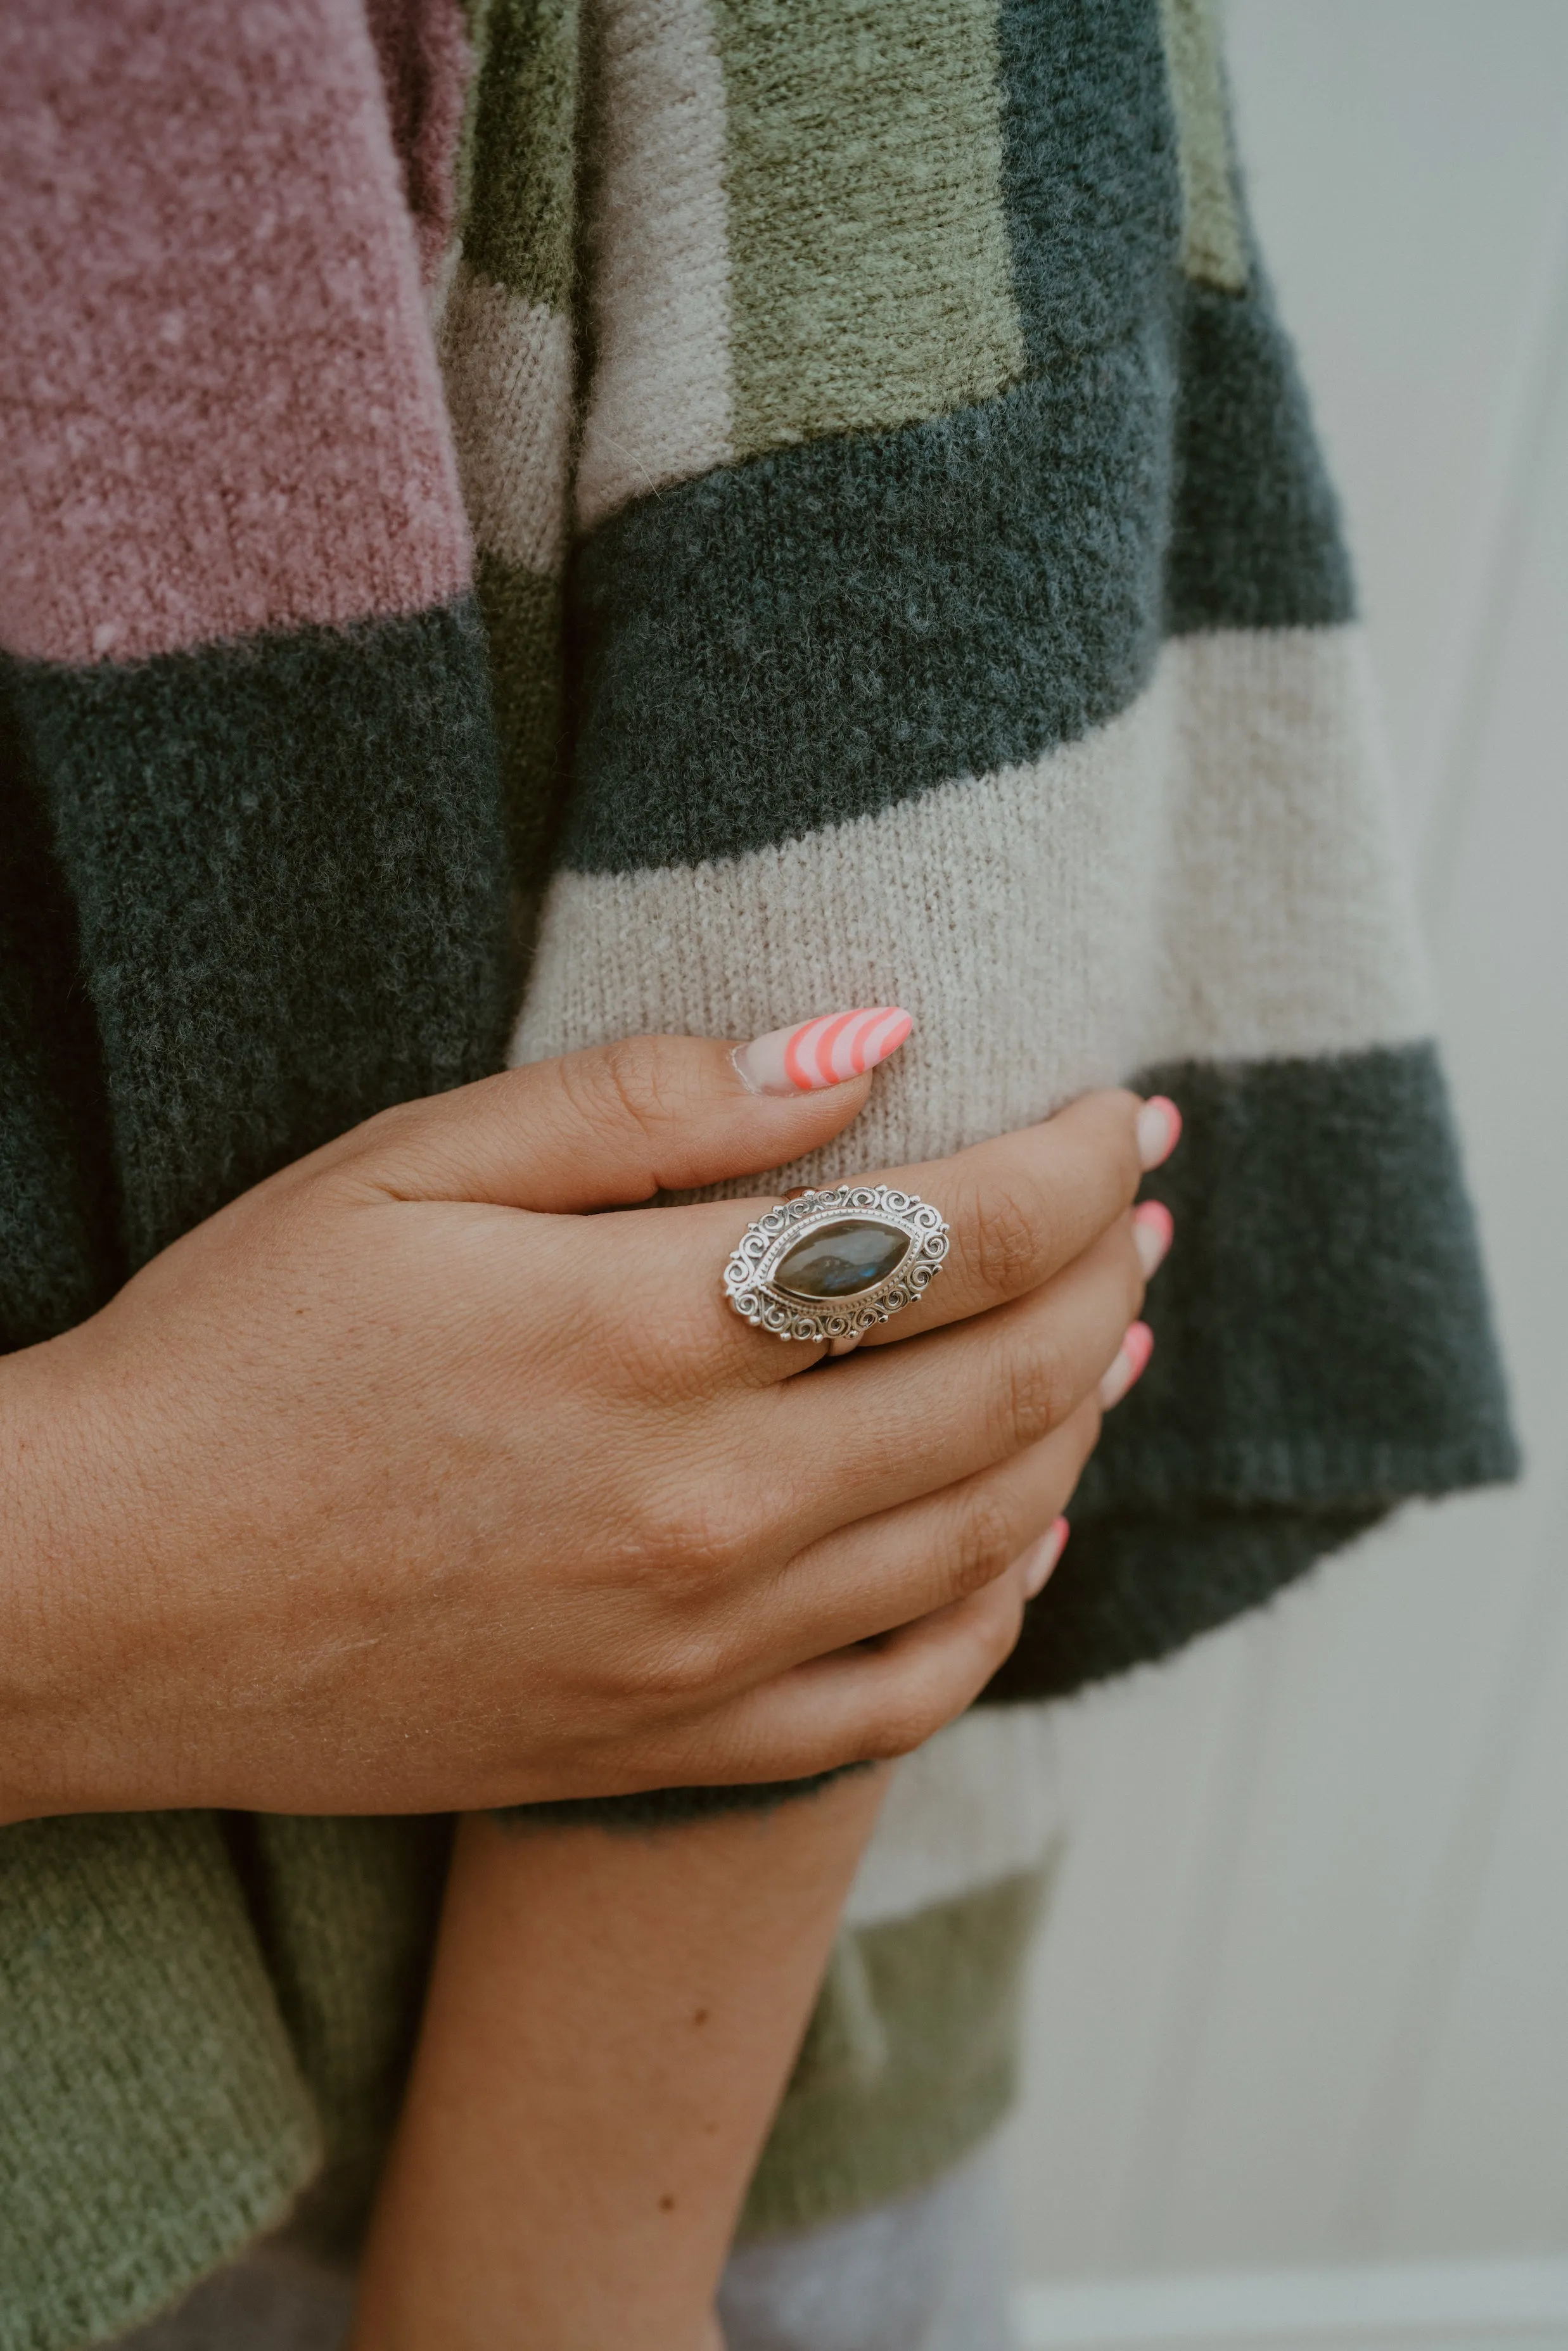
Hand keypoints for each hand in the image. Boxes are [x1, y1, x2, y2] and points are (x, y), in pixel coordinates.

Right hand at [0, 1033, 1166, 1819]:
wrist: (94, 1598)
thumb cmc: (234, 1353)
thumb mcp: (413, 1169)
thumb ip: (655, 1106)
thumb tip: (871, 1045)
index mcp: (649, 1337)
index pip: (963, 1235)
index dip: (1075, 1162)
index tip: (1119, 1108)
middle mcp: (708, 1509)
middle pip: (1007, 1383)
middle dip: (1105, 1272)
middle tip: (1140, 1204)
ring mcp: (698, 1651)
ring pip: (983, 1532)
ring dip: (1079, 1420)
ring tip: (1114, 1337)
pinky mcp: (663, 1746)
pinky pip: (894, 1696)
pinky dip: (993, 1610)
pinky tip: (1021, 1538)